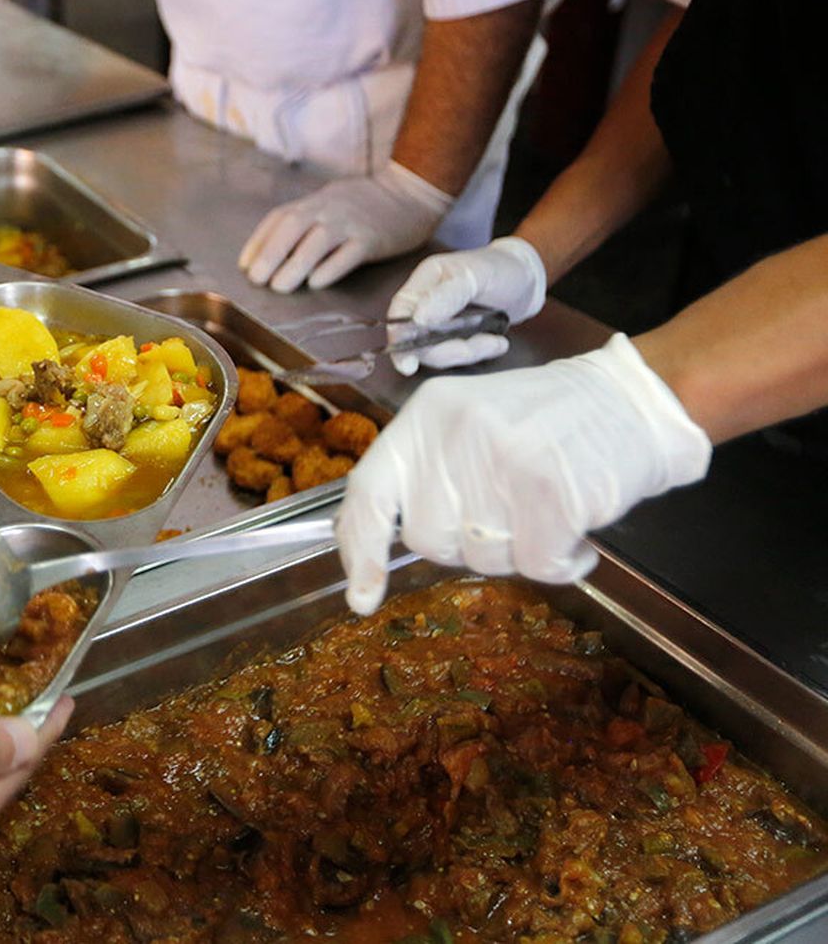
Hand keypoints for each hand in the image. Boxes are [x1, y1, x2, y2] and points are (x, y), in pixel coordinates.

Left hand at [238, 161, 452, 291]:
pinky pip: (348, 254)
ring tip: (280, 287)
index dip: (259, 242)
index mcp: (315, 202)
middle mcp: (329, 209)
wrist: (411, 191)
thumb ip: (304, 222)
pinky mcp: (373, 239)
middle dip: (270, 254)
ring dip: (294, 265)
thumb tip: (272, 253)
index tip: (244, 265)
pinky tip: (316, 284)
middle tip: (256, 279)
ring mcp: (351, 223)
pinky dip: (330, 269)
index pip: (279, 219)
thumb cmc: (365, 204)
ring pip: (317, 242)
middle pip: (292, 227)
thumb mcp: (330, 203)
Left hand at [337, 334, 710, 615]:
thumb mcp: (471, 424)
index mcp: (428, 415)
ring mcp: (502, 458)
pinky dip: (563, 562)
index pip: (369, 490)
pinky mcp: (550, 488)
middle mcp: (456, 432)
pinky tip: (579, 530)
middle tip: (511, 516)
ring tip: (547, 510)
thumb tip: (375, 546)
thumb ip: (427, 473)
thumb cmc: (551, 422)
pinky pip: (538, 565)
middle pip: (428, 539)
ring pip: (484, 557)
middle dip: (468, 546)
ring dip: (520, 552)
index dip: (359, 548)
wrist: (636, 398)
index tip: (360, 596)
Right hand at [387, 236, 547, 375]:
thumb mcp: (477, 275)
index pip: (400, 312)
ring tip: (496, 341)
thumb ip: (447, 295)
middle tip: (477, 347)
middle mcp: (427, 304)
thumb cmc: (501, 268)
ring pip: (438, 351)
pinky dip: (478, 353)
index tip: (408, 363)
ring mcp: (441, 322)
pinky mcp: (456, 337)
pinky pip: (457, 355)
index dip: (399, 339)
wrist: (528, 280)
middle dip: (447, 349)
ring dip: (468, 352)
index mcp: (425, 282)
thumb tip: (418, 318)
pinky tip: (497, 342)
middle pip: (417, 339)